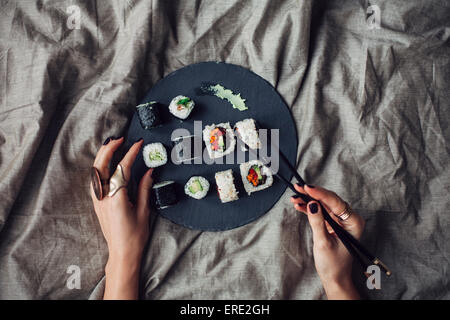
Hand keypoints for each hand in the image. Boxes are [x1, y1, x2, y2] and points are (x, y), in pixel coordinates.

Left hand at [90, 137, 152, 298]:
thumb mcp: (144, 211)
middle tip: (120, 138)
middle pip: (101, 166)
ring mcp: (97, 200)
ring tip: (112, 145)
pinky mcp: (97, 203)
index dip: (130, 154)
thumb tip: (149, 170)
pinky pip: (95, 179)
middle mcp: (103, 197)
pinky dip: (100, 167)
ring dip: (103, 156)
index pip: (122, 169)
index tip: (138, 143)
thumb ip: (144, 188)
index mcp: (117, 198)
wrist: (122, 253)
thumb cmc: (135, 236)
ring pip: (95, 171)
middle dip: (109, 149)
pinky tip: (107, 162)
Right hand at [290, 184, 364, 299]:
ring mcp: (340, 220)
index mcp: (353, 222)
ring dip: (308, 200)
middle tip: (298, 187)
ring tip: (295, 197)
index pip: (336, 202)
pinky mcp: (332, 223)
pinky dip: (309, 208)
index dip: (320, 193)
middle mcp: (349, 219)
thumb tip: (311, 204)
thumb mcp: (323, 243)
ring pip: (323, 204)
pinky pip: (320, 211)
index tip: (307, 188)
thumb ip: (317, 222)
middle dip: (312, 194)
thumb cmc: (333, 264)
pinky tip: (299, 205)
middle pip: (329, 200)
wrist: (334, 277)